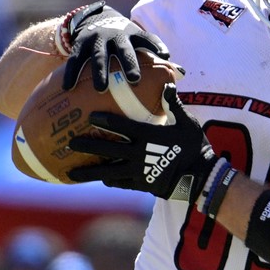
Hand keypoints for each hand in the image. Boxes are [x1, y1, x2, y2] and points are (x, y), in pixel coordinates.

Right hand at [58, 1, 171, 90]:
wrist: (96, 17)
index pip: (147, 39)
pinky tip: (68, 87)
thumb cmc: (124, 37)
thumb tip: (182, 74)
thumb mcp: (139, 39)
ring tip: (101, 89)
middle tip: (134, 80)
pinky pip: (75, 61)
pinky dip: (71, 73)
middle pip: (123, 50)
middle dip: (129, 63)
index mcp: (132, 35)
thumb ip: (157, 55)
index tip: (166, 55)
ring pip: (99, 56)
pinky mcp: (80, 45)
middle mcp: (115, 36)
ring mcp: (97, 40)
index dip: (157, 45)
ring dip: (100, 72)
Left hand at [66, 85, 219, 201]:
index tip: (89, 116)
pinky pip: (120, 183)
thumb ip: (174, 104)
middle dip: (87, 146)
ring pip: (108, 172)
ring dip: (89, 172)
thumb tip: (167, 84)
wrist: (200, 177)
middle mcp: (138, 154)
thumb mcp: (187, 122)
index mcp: (148, 136)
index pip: (121, 127)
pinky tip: (100, 179)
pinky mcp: (141, 185)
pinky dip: (109, 180)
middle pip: (107, 150)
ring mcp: (138, 172)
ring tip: (70, 174)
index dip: (104, 120)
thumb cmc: (195, 147)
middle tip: (70, 143)